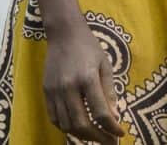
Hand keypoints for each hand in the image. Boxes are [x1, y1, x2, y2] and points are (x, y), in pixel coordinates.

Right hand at [43, 27, 127, 141]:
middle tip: (109, 141)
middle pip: (81, 124)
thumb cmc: (89, 47)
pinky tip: (77, 128)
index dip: (111, 128)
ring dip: (82, 135)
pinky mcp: (46, 92)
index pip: (100, 112)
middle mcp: (68, 87)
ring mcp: (54, 91)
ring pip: (66, 125)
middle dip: (97, 137)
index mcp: (87, 79)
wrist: (63, 33)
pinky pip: (54, 117)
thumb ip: (109, 92)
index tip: (120, 133)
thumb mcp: (106, 65)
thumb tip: (114, 116)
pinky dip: (66, 127)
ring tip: (95, 136)